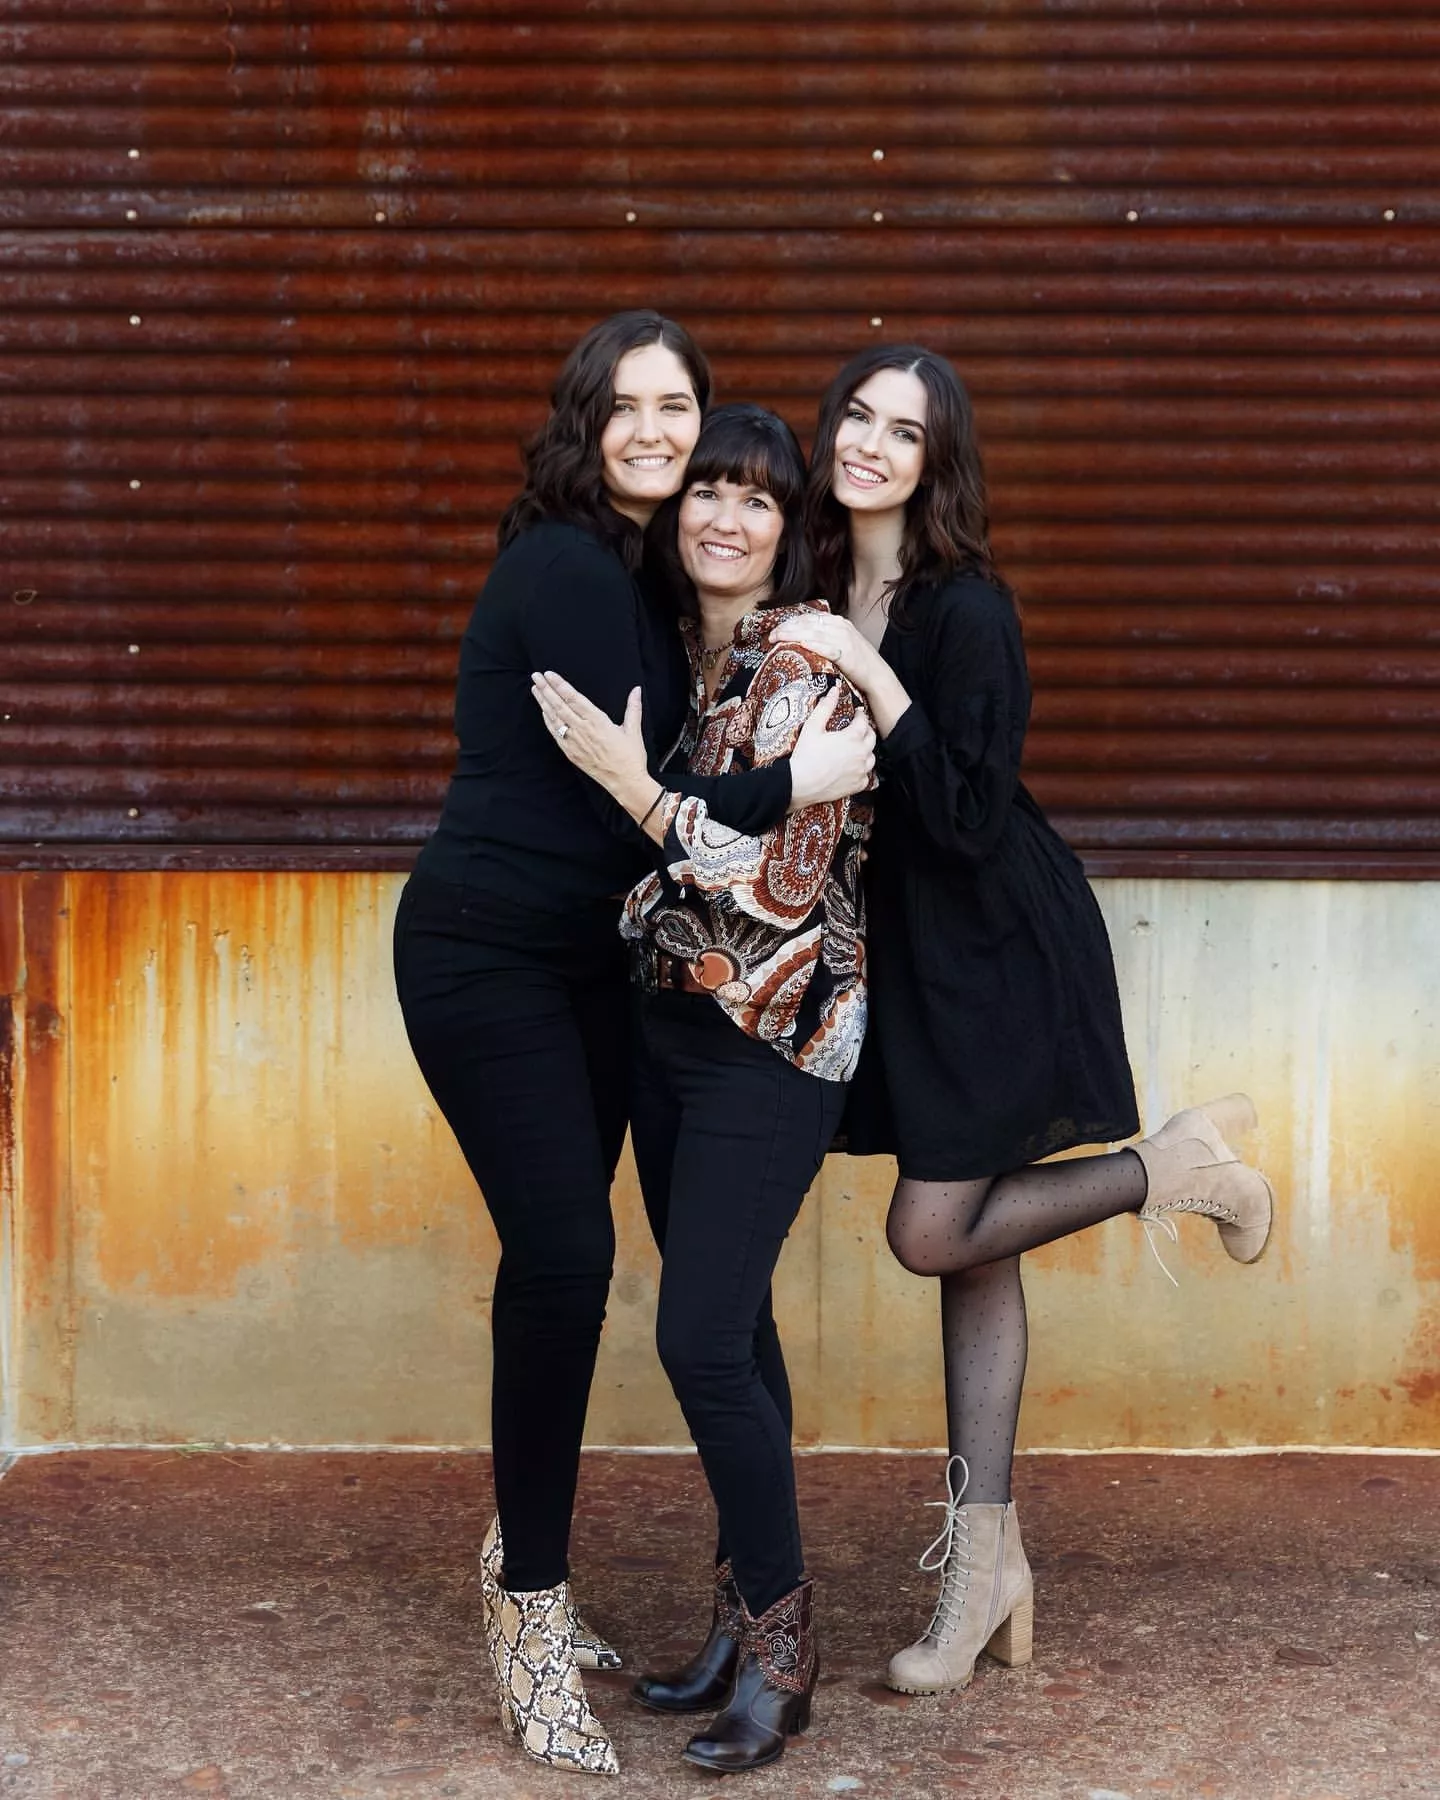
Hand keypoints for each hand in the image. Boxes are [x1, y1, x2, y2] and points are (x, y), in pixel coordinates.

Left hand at [531, 671, 649, 800]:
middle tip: (536, 676)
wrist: (625, 782)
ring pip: (554, 718)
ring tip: (535, 689)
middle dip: (546, 689)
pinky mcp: (571, 752)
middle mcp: (583, 730)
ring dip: (543, 702)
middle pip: (560, 705)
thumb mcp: (633, 730)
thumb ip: (633, 707)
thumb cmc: (630, 757)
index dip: (560, 685)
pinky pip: (555, 733)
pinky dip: (548, 721)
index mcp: (598, 721)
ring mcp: (575, 742)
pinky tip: (543, 711)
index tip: (550, 675)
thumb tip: (636, 690)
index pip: (574, 699)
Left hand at [771, 614, 877, 687]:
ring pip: (813, 633)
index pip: (809, 617)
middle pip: (807, 623)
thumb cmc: (857, 661)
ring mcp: (843, 639)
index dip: (790, 622)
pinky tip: (801, 644)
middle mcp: (840, 626)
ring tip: (778, 639)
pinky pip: (826, 647)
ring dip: (793, 635)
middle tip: (771, 636)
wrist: (876, 675)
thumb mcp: (841, 642)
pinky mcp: (846, 653)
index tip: (776, 629)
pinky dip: (814, 645)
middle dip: (787, 628)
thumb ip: (825, 636)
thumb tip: (803, 638)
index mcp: (838, 622)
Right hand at [789, 685, 875, 808]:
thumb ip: (826, 707)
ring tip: (858, 748)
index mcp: (852, 737)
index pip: (863, 721)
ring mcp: (861, 771)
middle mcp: (861, 754)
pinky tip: (855, 768)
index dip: (860, 715)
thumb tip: (835, 689)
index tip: (857, 713)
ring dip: (867, 751)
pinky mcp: (857, 785)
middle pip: (872, 738)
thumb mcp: (813, 726)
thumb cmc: (805, 755)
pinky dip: (863, 771)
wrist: (801, 784)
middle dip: (866, 731)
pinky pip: (867, 776)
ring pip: (872, 757)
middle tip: (859, 728)